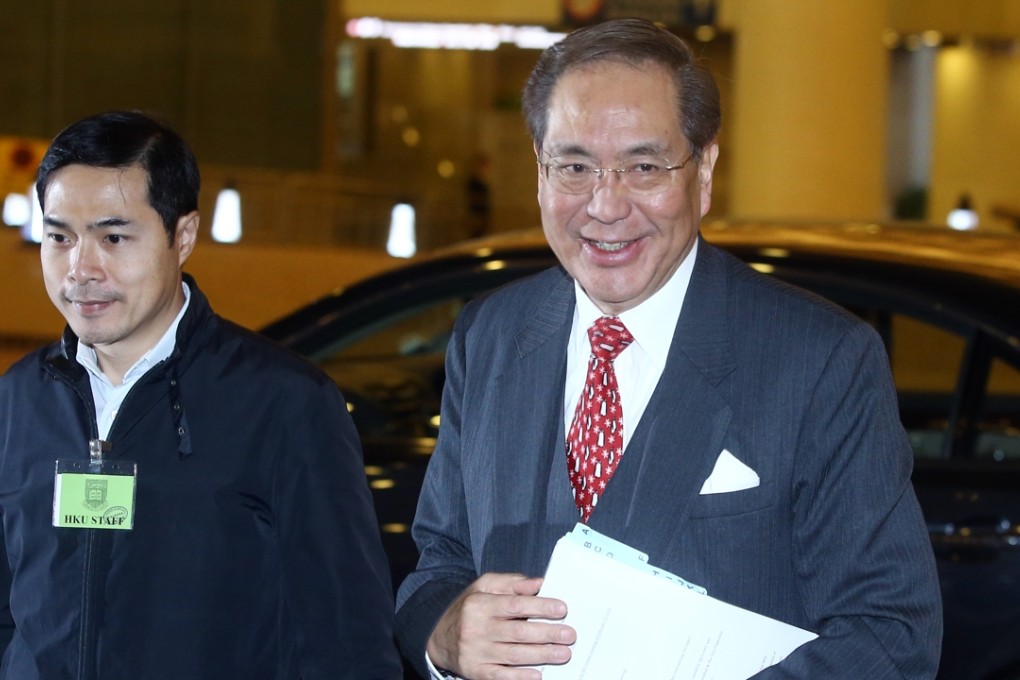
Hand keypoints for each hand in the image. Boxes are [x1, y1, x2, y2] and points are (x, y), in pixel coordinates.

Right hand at [426, 572, 575, 678]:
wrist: (439, 637)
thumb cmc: (469, 608)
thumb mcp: (484, 586)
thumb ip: (512, 583)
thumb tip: (540, 583)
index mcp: (480, 604)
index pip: (515, 605)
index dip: (540, 607)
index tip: (562, 609)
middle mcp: (477, 628)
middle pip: (518, 632)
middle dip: (547, 634)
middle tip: (569, 634)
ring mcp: (476, 652)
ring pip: (514, 655)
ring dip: (542, 655)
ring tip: (563, 653)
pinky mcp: (476, 671)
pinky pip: (501, 676)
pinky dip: (520, 677)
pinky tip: (538, 674)